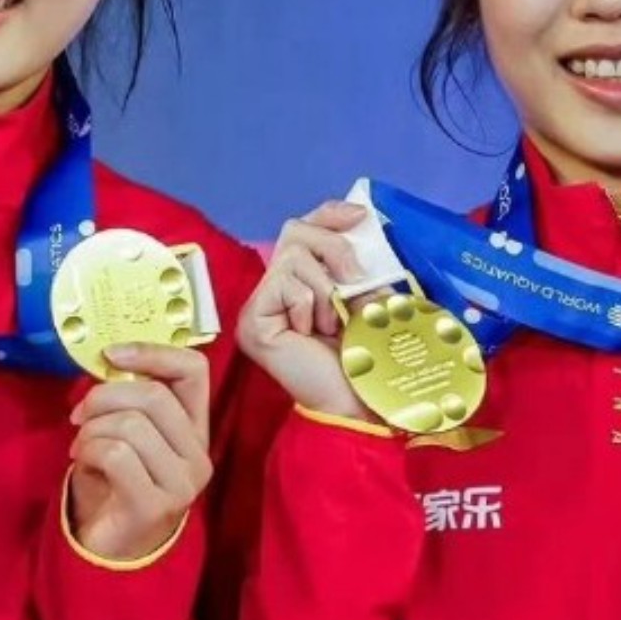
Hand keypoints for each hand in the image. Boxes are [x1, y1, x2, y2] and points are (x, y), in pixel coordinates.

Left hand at [66, 343, 210, 560]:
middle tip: (79, 414)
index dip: (153, 352)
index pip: (194, 370)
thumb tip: (109, 358)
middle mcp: (198, 455)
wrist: (109, 548)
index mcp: (195, 428)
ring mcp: (182, 483)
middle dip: (103, 396)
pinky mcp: (156, 505)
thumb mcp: (128, 433)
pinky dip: (88, 451)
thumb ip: (130, 399)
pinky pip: (115, 454)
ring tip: (82, 446)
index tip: (111, 354)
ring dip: (91, 430)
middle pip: (153, 395)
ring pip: (131, 424)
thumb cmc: (115, 482)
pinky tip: (84, 463)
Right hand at [235, 201, 376, 422]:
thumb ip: (359, 269)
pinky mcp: (253, 319)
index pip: (305, 229)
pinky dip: (310, 305)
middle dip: (333, 248)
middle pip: (295, 231)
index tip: (361, 216)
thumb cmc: (362, 361)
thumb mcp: (367, 302)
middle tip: (355, 280)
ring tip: (332, 324)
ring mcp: (259, 305)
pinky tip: (310, 335)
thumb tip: (364, 227)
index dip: (329, 214)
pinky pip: (286, 284)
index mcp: (301, 282)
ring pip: (293, 257)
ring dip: (327, 289)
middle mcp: (274, 290)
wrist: (354, 405)